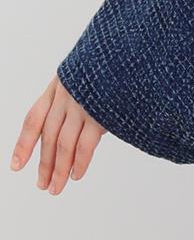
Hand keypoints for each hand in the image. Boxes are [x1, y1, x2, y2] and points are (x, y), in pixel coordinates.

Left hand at [10, 75, 106, 193]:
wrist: (131, 51)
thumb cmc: (113, 64)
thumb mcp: (87, 74)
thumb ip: (78, 98)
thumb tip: (82, 128)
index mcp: (58, 87)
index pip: (33, 119)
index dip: (24, 144)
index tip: (16, 165)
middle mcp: (65, 97)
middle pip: (48, 137)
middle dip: (45, 165)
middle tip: (43, 185)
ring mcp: (81, 105)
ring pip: (63, 145)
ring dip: (59, 170)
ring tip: (56, 187)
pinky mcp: (99, 114)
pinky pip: (84, 145)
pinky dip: (79, 162)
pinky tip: (76, 174)